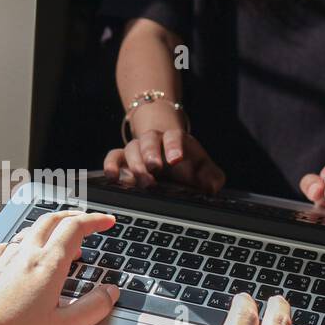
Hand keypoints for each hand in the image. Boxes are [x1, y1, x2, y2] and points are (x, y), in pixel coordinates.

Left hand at [0, 210, 120, 324]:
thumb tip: (110, 292)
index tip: (107, 222)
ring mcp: (2, 258)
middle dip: (73, 217)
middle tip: (87, 223)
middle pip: (52, 220)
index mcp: (48, 264)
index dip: (95, 220)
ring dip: (48, 230)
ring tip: (58, 243)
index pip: (76, 228)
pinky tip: (21, 258)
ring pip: (29, 230)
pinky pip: (7, 245)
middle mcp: (24, 254)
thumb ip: (92, 308)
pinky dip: (22, 245)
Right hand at [103, 102, 224, 193]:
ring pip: (131, 148)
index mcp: (175, 139)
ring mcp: (137, 149)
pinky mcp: (123, 159)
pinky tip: (113, 177)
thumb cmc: (186, 163)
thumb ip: (211, 176)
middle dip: (151, 153)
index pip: (174, 137)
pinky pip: (113, 157)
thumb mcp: (202, 168)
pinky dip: (111, 165)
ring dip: (135, 164)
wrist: (168, 151)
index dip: (173, 146)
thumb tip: (212, 187)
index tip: (176, 158)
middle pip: (149, 140)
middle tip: (155, 167)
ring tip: (143, 181)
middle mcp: (154, 141)